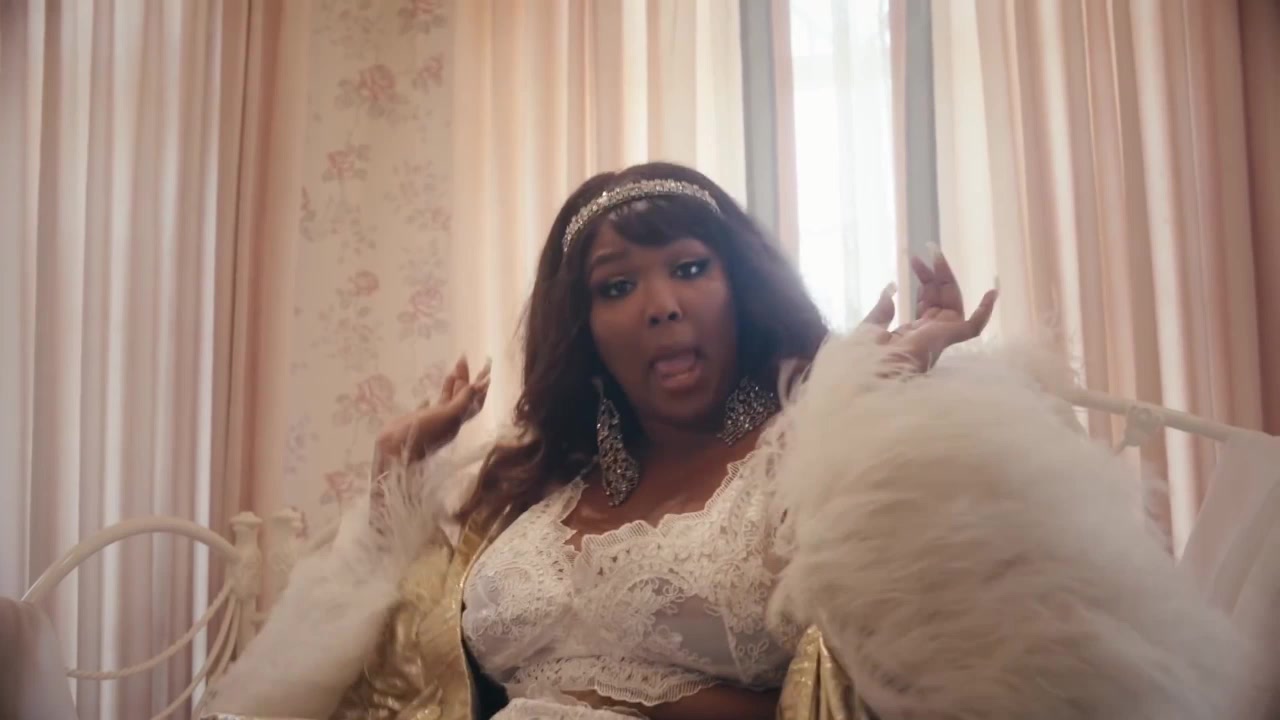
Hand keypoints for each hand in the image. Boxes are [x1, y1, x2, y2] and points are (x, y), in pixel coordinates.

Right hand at [375, 355, 490, 464]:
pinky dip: (434, 397)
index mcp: (456, 420)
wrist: (393, 450)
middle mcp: (448, 420)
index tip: (484, 369)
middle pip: (461, 397)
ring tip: (452, 370)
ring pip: (447, 399)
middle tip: (462, 359)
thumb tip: (475, 386)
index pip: (473, 401)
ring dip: (452, 384)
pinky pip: (431, 407)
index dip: (480, 387)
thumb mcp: (444, 417)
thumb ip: (461, 402)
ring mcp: (434, 420)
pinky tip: (431, 392)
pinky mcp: (419, 420)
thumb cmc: (421, 434)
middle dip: (465, 379)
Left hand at [860, 249, 996, 371]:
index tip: (914, 259)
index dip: (923, 279)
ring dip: (947, 276)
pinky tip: (992, 292)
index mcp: (913, 333)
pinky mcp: (949, 338)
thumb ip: (881, 309)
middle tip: (927, 248)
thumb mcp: (871, 326)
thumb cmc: (867, 355)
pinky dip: (985, 311)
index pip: (926, 301)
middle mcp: (930, 334)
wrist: (872, 369)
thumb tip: (890, 287)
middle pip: (940, 298)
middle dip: (934, 273)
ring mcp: (941, 336)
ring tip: (937, 255)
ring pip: (953, 302)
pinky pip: (974, 327)